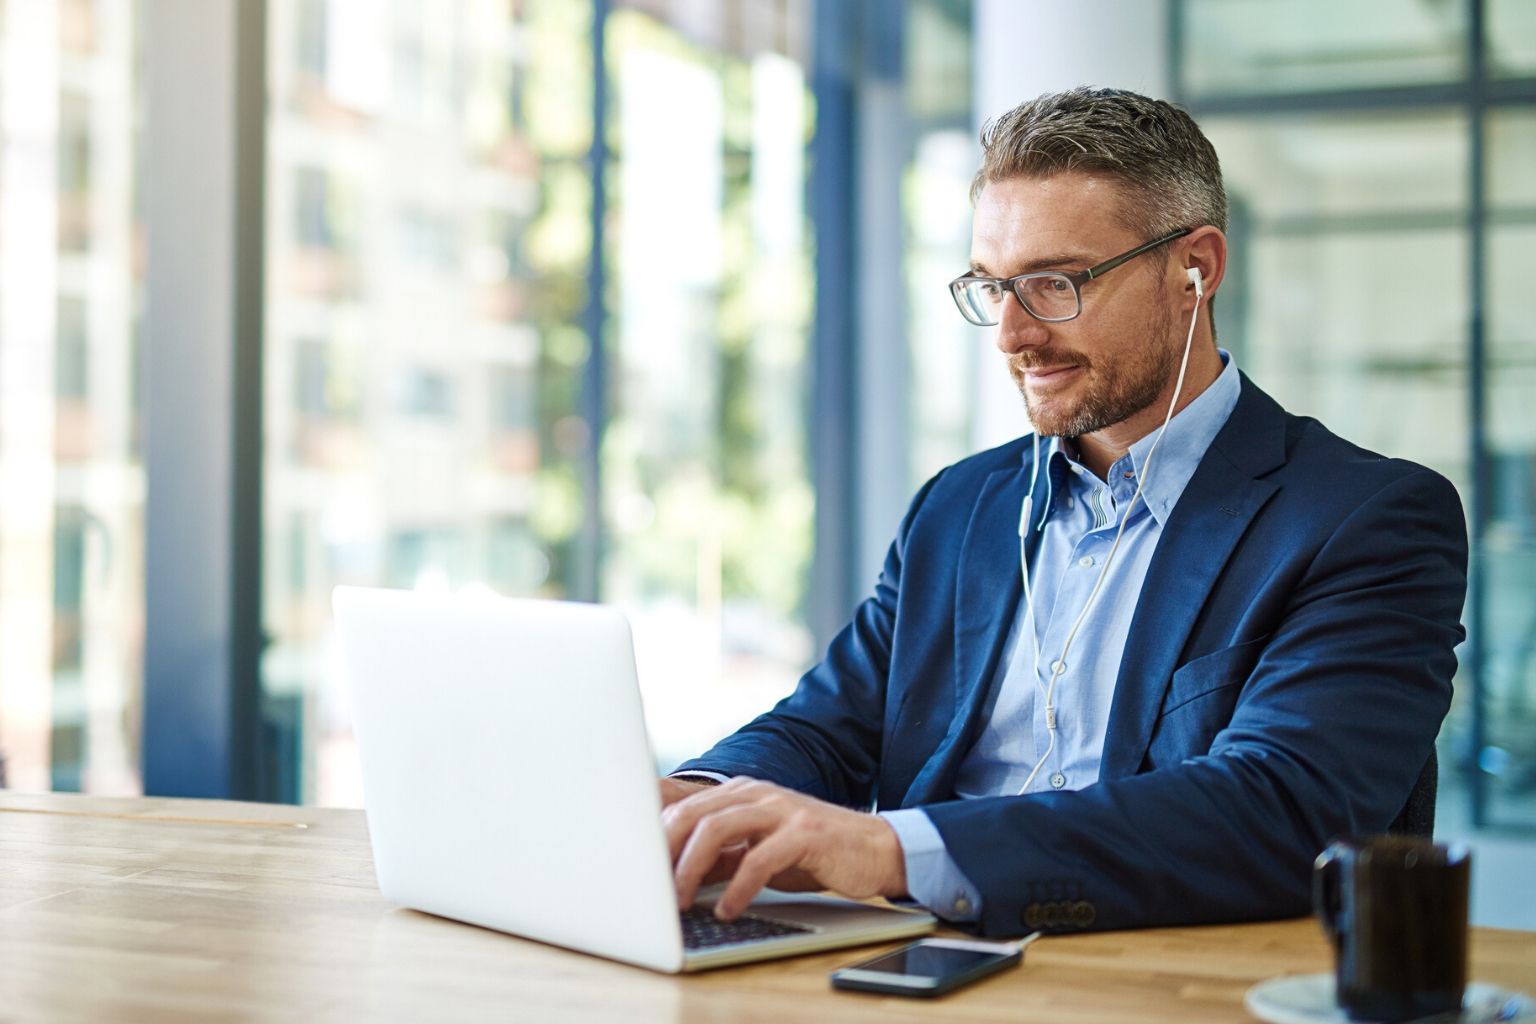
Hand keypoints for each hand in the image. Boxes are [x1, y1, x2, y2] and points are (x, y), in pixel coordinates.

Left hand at [662, 776, 907, 919]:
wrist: (874, 849)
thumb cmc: (813, 853)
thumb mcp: (758, 851)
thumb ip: (721, 855)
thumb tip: (674, 875)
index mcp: (741, 793)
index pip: (684, 805)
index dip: (654, 835)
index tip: (635, 867)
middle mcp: (757, 793)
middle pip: (693, 813)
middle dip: (665, 852)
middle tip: (649, 890)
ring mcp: (781, 810)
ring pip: (718, 828)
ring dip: (691, 868)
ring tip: (679, 901)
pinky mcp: (805, 832)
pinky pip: (760, 858)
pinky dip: (737, 886)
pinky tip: (728, 909)